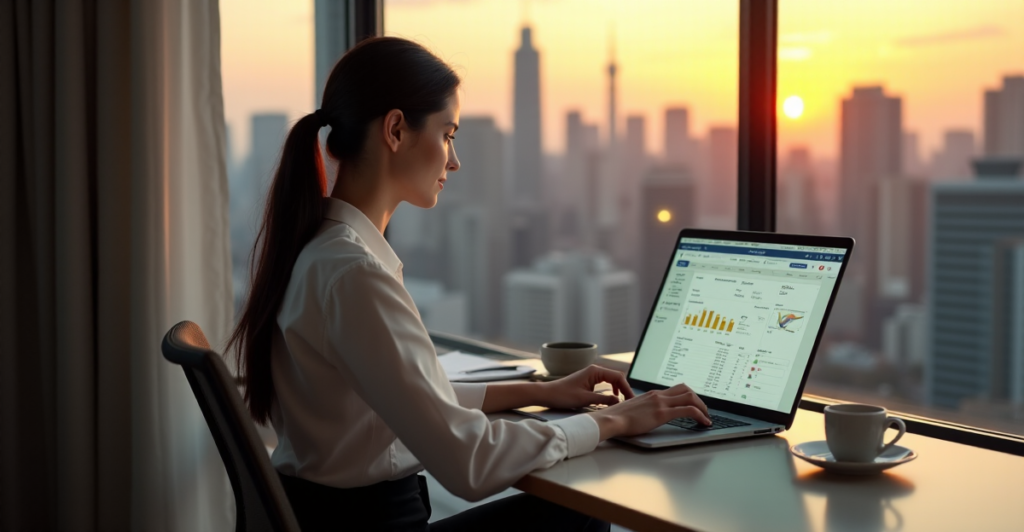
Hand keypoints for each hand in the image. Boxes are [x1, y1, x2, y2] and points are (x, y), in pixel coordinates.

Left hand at [536, 365, 635, 409]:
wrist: (547, 394)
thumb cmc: (563, 395)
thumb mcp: (585, 399)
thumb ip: (604, 400)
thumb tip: (619, 401)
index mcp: (595, 371)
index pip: (618, 377)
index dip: (627, 388)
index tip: (631, 400)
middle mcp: (595, 370)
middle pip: (617, 377)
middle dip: (625, 388)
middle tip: (631, 401)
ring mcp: (592, 375)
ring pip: (612, 380)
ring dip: (619, 389)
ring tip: (624, 400)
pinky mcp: (589, 381)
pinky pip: (605, 383)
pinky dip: (612, 389)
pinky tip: (613, 397)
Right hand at [587, 383, 710, 440]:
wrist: (611, 419)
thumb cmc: (618, 418)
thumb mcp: (635, 409)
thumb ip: (645, 409)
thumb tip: (649, 415)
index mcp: (652, 394)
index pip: (676, 389)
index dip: (689, 396)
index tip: (694, 405)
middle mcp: (658, 395)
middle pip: (686, 389)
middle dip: (699, 400)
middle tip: (704, 411)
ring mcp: (661, 402)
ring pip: (690, 397)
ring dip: (703, 407)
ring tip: (706, 417)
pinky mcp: (662, 413)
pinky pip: (688, 410)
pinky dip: (701, 415)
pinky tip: (704, 423)